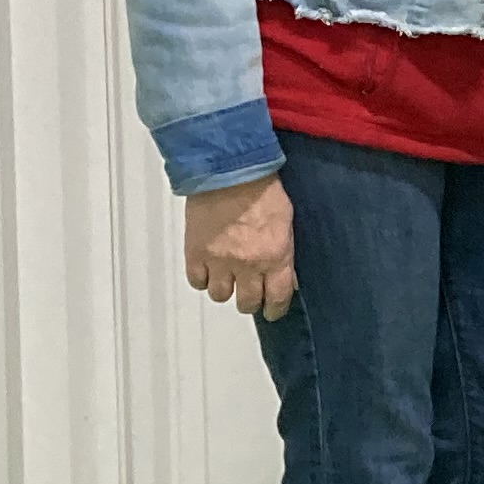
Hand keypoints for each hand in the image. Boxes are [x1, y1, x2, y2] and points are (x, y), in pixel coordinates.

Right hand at [185, 177, 296, 319]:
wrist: (228, 172)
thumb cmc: (263, 190)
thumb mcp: (287, 222)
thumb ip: (284, 252)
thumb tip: (284, 275)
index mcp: (276, 256)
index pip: (277, 298)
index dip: (275, 309)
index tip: (273, 311)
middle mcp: (248, 265)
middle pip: (247, 302)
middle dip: (250, 301)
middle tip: (250, 293)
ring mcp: (219, 261)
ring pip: (220, 295)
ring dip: (225, 289)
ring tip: (228, 276)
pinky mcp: (195, 253)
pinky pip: (197, 281)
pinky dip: (203, 278)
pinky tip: (209, 268)